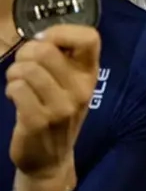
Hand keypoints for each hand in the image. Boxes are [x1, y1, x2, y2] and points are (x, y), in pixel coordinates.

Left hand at [7, 25, 99, 185]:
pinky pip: (17, 89)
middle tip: (24, 66)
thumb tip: (40, 39)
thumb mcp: (71, 85)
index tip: (46, 42)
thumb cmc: (57, 112)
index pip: (89, 37)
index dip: (61, 31)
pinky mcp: (39, 121)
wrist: (51, 158)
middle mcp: (81, 88)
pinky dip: (10, 89)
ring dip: (15, 73)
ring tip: (18, 82)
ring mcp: (61, 106)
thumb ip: (63, 60)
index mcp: (90, 74)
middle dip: (25, 54)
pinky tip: (15, 96)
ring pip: (27, 69)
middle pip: (46, 50)